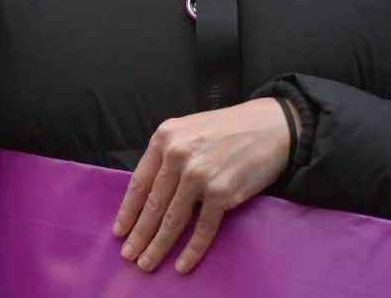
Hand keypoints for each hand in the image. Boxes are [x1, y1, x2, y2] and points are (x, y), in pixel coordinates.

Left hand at [114, 97, 293, 274]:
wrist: (270, 126)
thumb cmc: (227, 129)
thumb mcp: (188, 131)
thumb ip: (167, 156)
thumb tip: (149, 193)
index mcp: (164, 138)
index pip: (140, 182)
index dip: (128, 211)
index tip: (120, 231)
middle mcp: (178, 155)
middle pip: (153, 204)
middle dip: (139, 234)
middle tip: (129, 256)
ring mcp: (199, 174)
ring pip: (173, 219)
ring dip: (159, 246)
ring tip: (147, 264)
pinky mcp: (222, 192)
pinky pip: (203, 228)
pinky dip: (191, 250)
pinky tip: (182, 264)